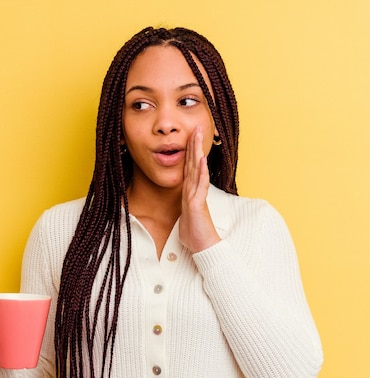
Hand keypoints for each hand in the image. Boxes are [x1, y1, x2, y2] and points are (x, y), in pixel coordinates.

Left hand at [179, 126, 220, 252]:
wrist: (202, 246)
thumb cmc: (194, 230)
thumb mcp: (185, 211)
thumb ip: (185, 200)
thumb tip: (183, 195)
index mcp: (191, 189)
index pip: (190, 164)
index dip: (190, 148)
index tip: (190, 132)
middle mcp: (195, 188)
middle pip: (194, 161)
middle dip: (195, 142)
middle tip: (197, 124)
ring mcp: (197, 194)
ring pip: (197, 169)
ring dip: (198, 150)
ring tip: (199, 134)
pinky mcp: (198, 203)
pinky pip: (200, 185)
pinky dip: (201, 171)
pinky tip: (201, 159)